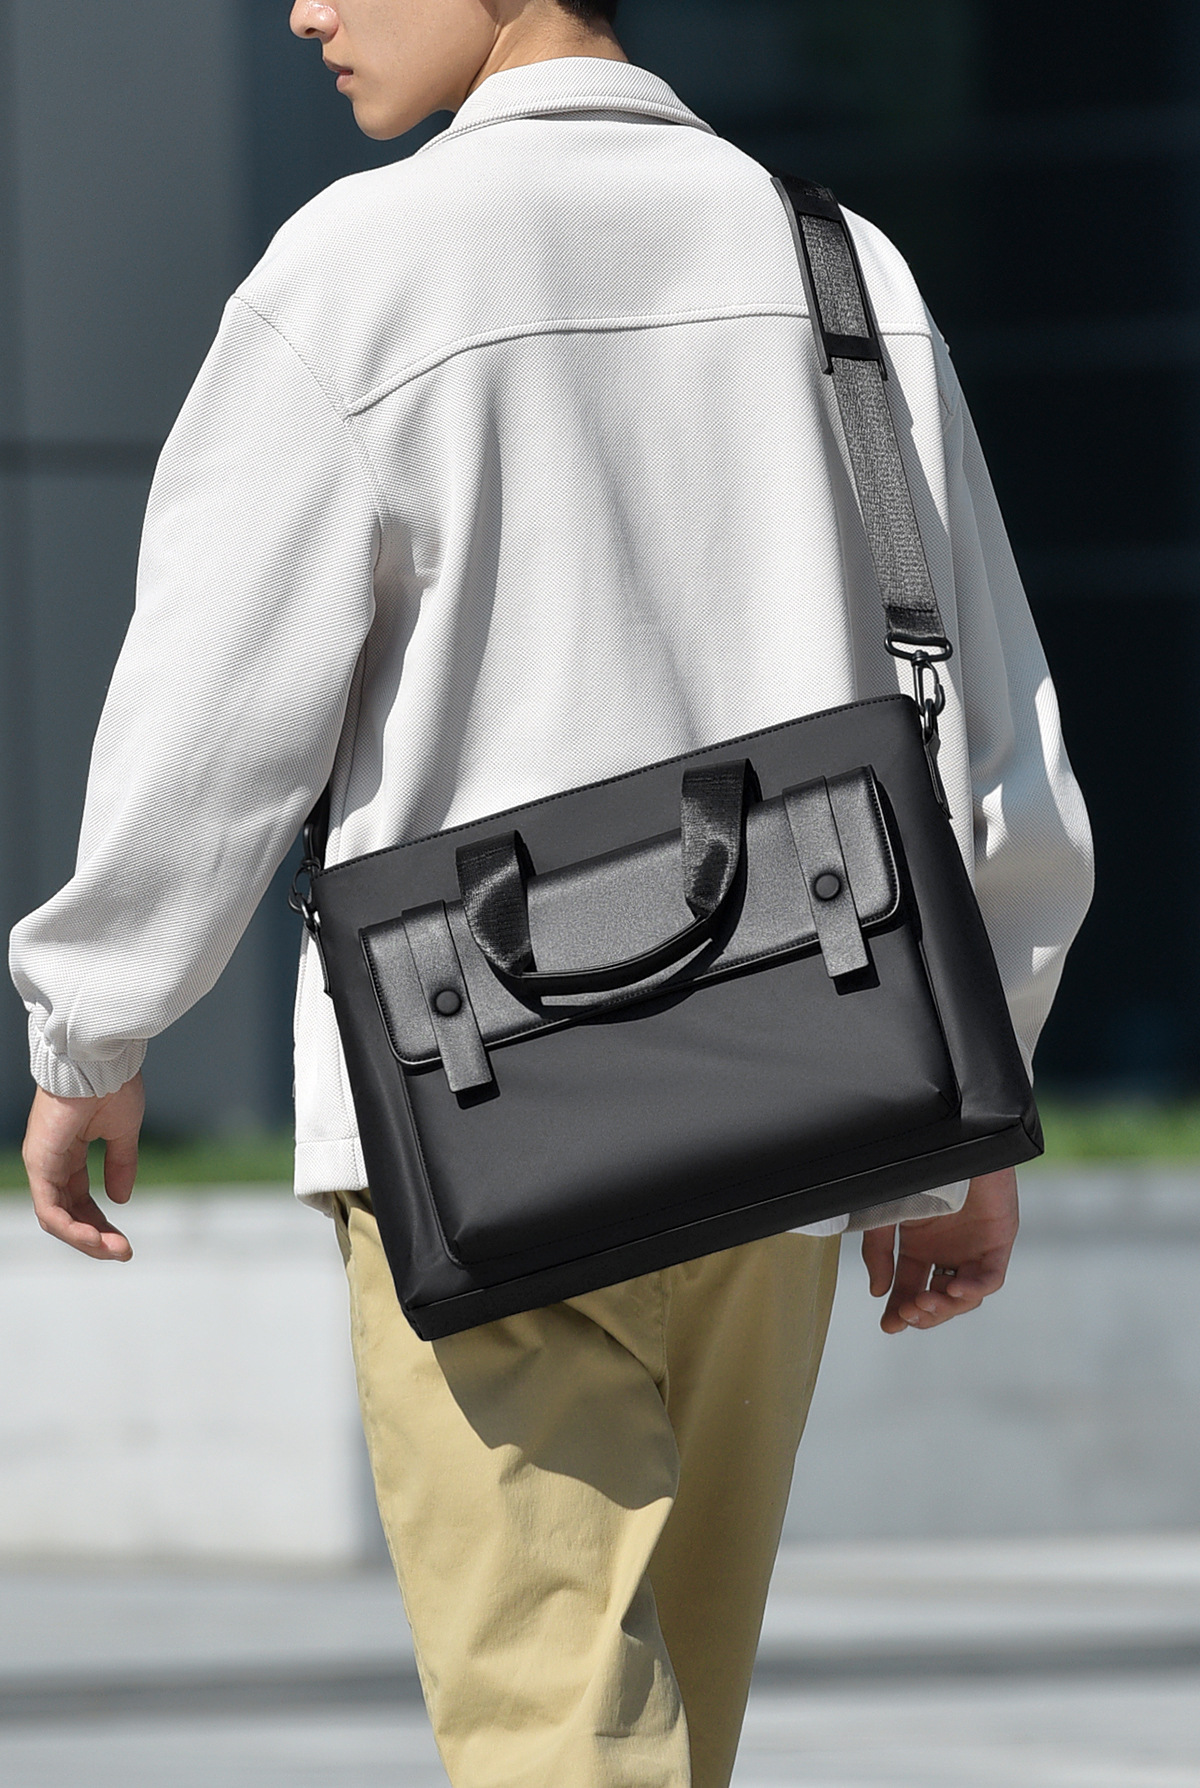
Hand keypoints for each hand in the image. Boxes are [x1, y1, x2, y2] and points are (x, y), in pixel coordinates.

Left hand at [22, 1073, 144, 1260]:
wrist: (100, 1058)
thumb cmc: (111, 1083)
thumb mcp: (123, 1132)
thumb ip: (121, 1164)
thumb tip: (121, 1198)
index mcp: (68, 1152)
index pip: (80, 1200)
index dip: (102, 1223)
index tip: (125, 1241)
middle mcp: (50, 1161)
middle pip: (68, 1214)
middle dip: (96, 1238)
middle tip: (123, 1252)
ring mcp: (41, 1163)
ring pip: (56, 1218)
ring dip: (86, 1240)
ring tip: (116, 1250)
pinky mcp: (39, 1163)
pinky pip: (50, 1210)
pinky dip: (72, 1229)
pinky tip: (96, 1239)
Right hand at [861, 1167, 1018, 1334]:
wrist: (949, 1140)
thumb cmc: (914, 1170)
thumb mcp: (885, 1214)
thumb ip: (879, 1253)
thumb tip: (878, 1291)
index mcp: (920, 1246)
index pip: (910, 1289)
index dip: (899, 1311)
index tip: (888, 1325)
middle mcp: (947, 1252)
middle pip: (937, 1301)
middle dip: (921, 1313)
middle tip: (907, 1312)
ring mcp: (974, 1249)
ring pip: (964, 1298)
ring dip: (944, 1307)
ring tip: (923, 1301)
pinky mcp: (998, 1241)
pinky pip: (990, 1277)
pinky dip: (973, 1289)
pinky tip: (953, 1291)